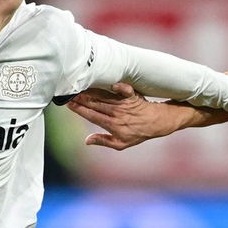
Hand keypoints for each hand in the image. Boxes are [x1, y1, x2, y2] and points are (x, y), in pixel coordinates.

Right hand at [64, 83, 182, 150]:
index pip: (92, 116)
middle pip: (95, 104)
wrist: (158, 123)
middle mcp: (117, 114)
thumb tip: (86, 141)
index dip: (80, 110)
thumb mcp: (121, 144)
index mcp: (113, 125)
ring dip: (91, 92)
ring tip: (80, 87)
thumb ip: (103, 141)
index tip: (69, 104)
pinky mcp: (132, 96)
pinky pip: (125, 90)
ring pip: (105, 97)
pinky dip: (119, 87)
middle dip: (81, 98)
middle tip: (69, 92)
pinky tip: (111, 84)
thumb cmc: (138, 134)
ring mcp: (125, 105)